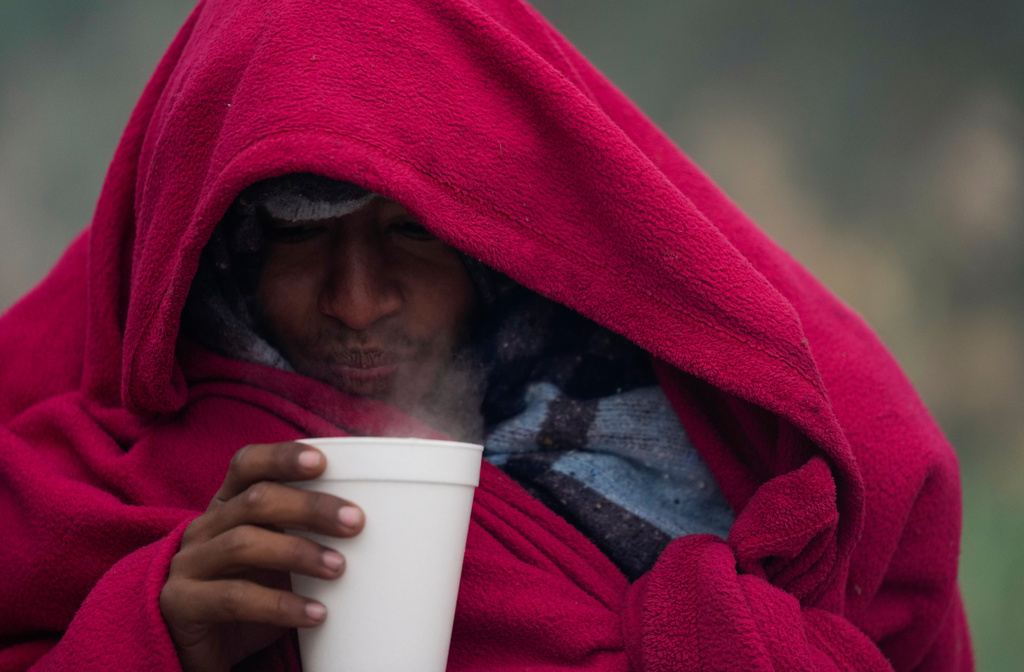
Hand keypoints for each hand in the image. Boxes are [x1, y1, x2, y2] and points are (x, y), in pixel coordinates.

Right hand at [159, 441, 363, 671]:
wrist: (195, 645)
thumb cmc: (250, 589)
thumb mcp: (275, 555)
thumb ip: (306, 533)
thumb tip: (385, 521)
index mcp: (228, 504)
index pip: (247, 463)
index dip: (282, 457)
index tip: (323, 461)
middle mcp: (205, 526)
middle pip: (256, 500)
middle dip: (310, 506)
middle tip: (355, 521)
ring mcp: (188, 564)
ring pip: (244, 543)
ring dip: (299, 552)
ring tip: (340, 569)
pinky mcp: (181, 603)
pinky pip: (234, 598)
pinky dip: (280, 605)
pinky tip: (316, 613)